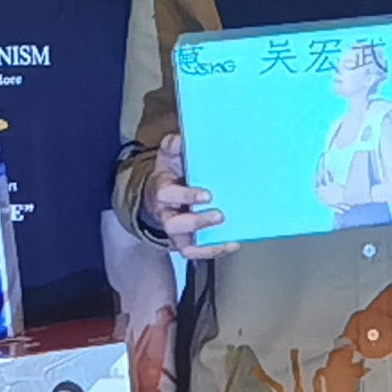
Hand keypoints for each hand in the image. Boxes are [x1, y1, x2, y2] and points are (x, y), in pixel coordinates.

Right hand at [142, 136, 222, 252]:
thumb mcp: (169, 157)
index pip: (168, 195)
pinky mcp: (185, 242)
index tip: (207, 195)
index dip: (186, 196)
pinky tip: (232, 244)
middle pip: (175, 225)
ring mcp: (176, 232)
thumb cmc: (170, 174)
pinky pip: (196, 253)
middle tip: (220, 215)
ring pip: (185, 245)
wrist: (159, 194)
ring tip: (229, 238)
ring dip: (207, 244)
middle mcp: (166, 214)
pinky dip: (213, 251)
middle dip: (197, 222)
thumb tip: (179, 138)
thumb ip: (173, 146)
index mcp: (161, 191)